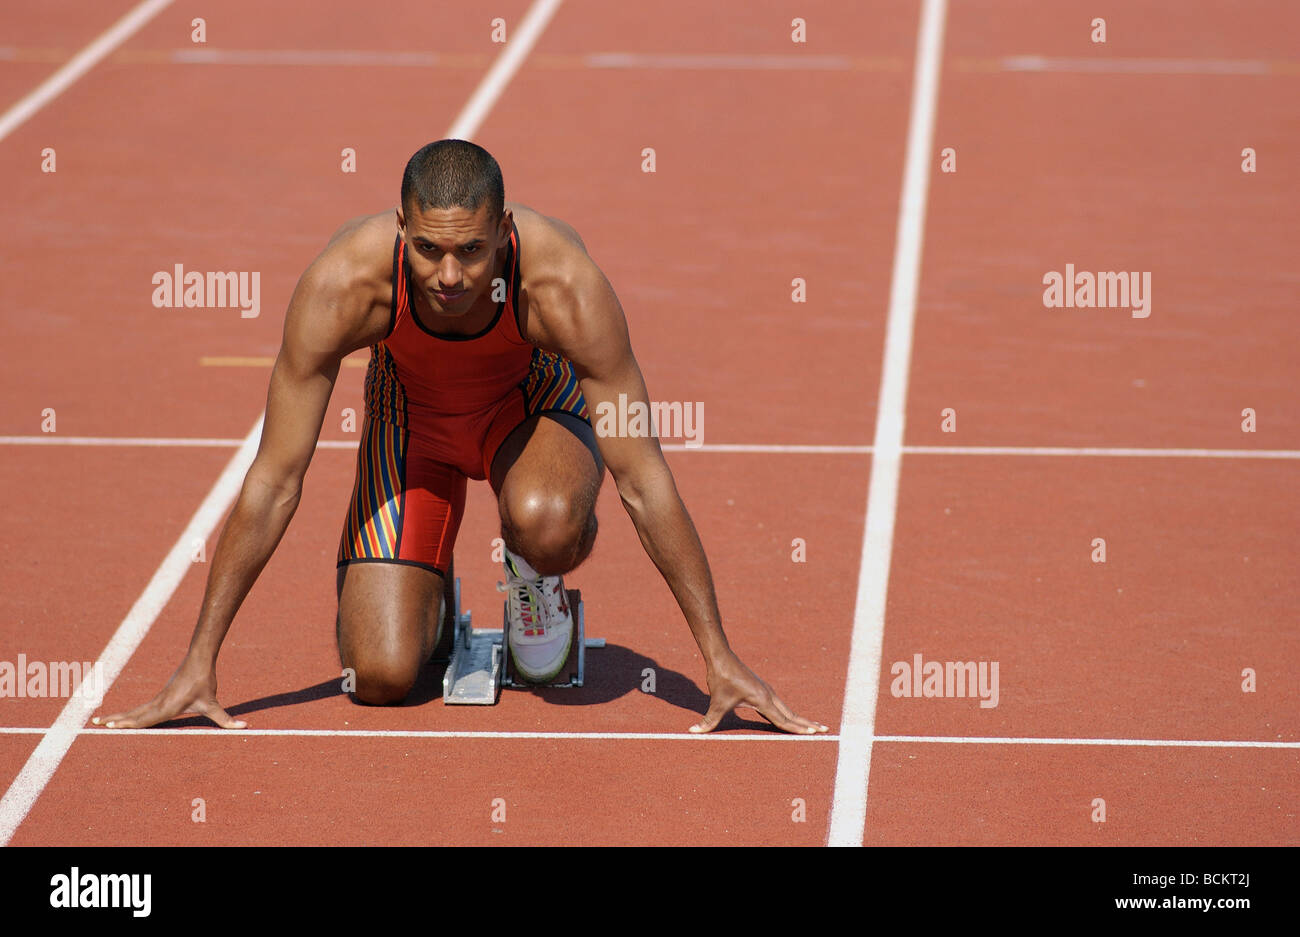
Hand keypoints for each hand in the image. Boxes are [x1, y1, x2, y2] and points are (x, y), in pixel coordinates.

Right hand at [92, 659, 245, 729]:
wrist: (199, 659)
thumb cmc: (205, 682)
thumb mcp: (215, 704)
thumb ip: (227, 720)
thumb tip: (245, 728)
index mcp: (167, 707)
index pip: (145, 719)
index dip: (129, 725)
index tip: (113, 728)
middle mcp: (158, 703)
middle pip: (134, 714)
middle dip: (116, 721)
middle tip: (96, 725)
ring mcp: (157, 698)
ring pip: (135, 710)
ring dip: (118, 716)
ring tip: (99, 721)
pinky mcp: (160, 695)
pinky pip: (140, 707)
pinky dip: (128, 713)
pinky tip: (120, 716)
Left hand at [690, 651, 828, 734]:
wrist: (721, 656)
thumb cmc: (720, 679)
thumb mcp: (715, 703)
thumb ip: (708, 721)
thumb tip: (693, 732)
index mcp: (763, 700)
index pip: (783, 719)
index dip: (798, 729)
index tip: (814, 734)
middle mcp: (769, 695)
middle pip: (792, 714)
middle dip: (807, 724)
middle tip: (825, 730)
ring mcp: (767, 691)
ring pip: (787, 709)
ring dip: (801, 718)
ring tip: (814, 726)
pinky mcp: (762, 689)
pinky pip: (780, 704)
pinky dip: (789, 713)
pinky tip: (791, 717)